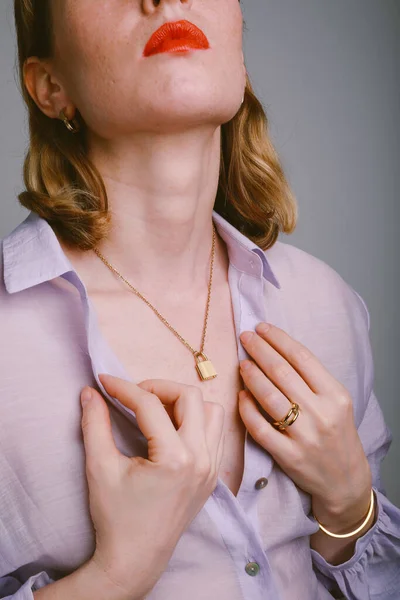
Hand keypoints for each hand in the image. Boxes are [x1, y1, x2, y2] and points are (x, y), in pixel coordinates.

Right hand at [79, 375, 224, 598]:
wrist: (135, 560)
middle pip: (191, 397)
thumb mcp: (100, 468)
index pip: (150, 405)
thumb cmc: (116, 517)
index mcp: (175, 458)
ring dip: (183, 403)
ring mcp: (212, 468)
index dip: (123, 388)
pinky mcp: (212, 475)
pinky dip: (196, 420)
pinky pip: (215, 432)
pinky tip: (171, 428)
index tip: (103, 382)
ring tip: (155, 410)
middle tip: (133, 395)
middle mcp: (202, 459)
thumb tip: (90, 392)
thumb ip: (94, 425)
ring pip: (211, 412)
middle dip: (159, 387)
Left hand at [238, 322, 371, 528]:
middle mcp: (321, 413)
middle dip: (260, 350)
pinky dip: (247, 409)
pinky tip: (241, 395)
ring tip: (242, 363)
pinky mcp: (288, 456)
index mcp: (336, 395)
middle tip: (245, 337)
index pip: (302, 357)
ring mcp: (304, 436)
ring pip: (269, 396)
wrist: (345, 481)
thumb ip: (312, 380)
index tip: (262, 328)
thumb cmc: (336, 434)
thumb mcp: (336, 403)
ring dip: (251, 375)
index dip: (278, 339)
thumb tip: (277, 351)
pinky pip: (260, 427)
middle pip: (282, 372)